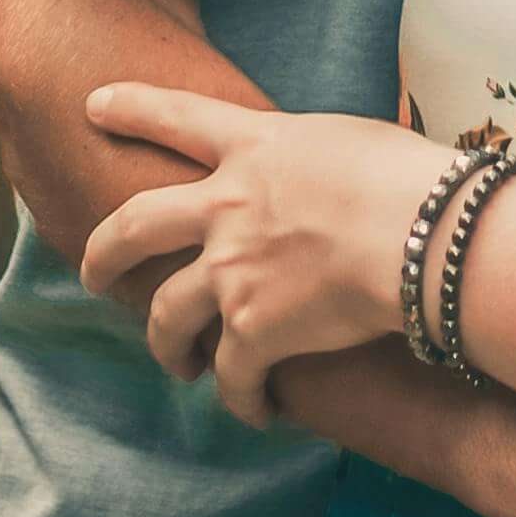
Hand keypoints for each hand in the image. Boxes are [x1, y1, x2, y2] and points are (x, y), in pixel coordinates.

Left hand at [73, 83, 440, 420]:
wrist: (426, 234)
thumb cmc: (416, 180)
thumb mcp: (354, 142)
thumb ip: (318, 162)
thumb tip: (329, 180)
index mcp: (255, 146)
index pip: (178, 116)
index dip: (132, 108)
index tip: (93, 105)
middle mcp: (227, 205)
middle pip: (133, 225)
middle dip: (101, 251)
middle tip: (90, 272)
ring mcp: (231, 269)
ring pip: (164, 314)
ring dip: (165, 344)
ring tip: (176, 361)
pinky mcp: (254, 329)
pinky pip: (231, 377)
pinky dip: (242, 399)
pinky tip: (258, 411)